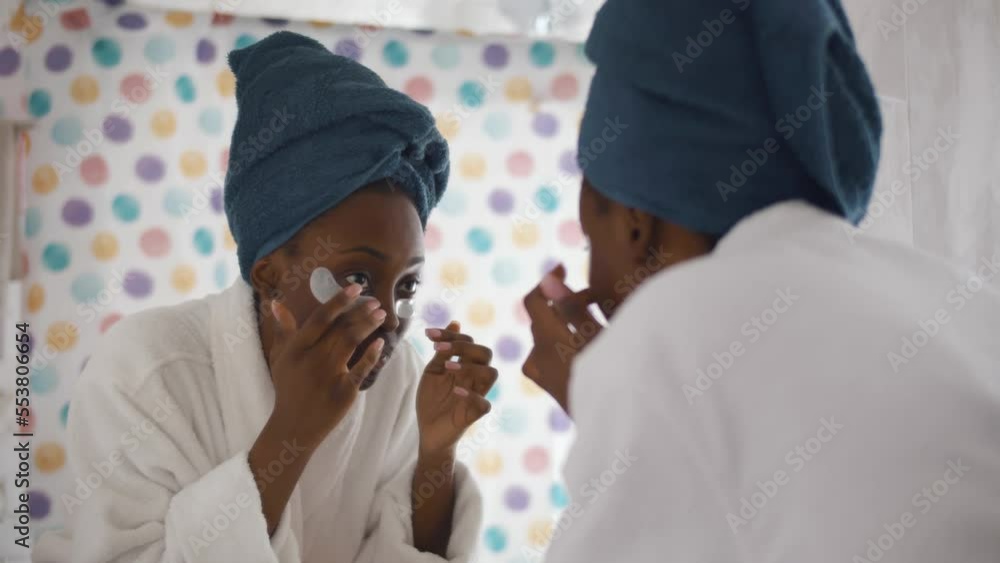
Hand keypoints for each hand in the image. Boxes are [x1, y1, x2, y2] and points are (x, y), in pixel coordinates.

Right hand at [266, 284, 385, 449]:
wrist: (294, 424)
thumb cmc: (288, 387)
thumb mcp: (281, 357)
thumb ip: (283, 329)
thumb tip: (276, 303)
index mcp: (298, 348)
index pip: (321, 318)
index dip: (339, 300)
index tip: (355, 287)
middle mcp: (313, 359)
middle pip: (341, 328)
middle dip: (360, 311)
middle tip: (376, 301)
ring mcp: (329, 375)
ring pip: (352, 342)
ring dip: (368, 326)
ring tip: (381, 315)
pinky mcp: (344, 391)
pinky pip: (362, 369)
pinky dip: (373, 355)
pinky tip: (381, 343)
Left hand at [416, 321, 496, 455]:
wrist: (427, 430)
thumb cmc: (432, 400)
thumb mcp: (433, 371)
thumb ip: (443, 351)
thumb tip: (455, 322)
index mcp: (465, 365)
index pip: (469, 342)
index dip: (450, 335)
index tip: (427, 334)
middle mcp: (474, 377)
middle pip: (485, 353)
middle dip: (463, 346)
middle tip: (438, 350)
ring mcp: (476, 394)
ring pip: (492, 373)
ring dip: (470, 366)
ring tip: (448, 368)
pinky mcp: (474, 414)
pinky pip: (484, 403)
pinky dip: (471, 395)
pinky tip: (454, 391)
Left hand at [521, 264, 601, 413]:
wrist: (616, 427)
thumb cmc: (615, 378)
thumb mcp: (599, 338)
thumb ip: (573, 308)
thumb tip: (548, 279)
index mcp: (549, 341)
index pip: (533, 302)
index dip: (545, 282)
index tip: (564, 268)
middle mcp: (538, 357)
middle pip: (543, 318)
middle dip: (565, 303)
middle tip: (598, 301)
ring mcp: (542, 374)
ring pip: (546, 335)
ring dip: (565, 323)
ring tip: (597, 323)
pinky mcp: (548, 385)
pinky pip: (547, 353)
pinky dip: (562, 341)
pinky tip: (586, 345)